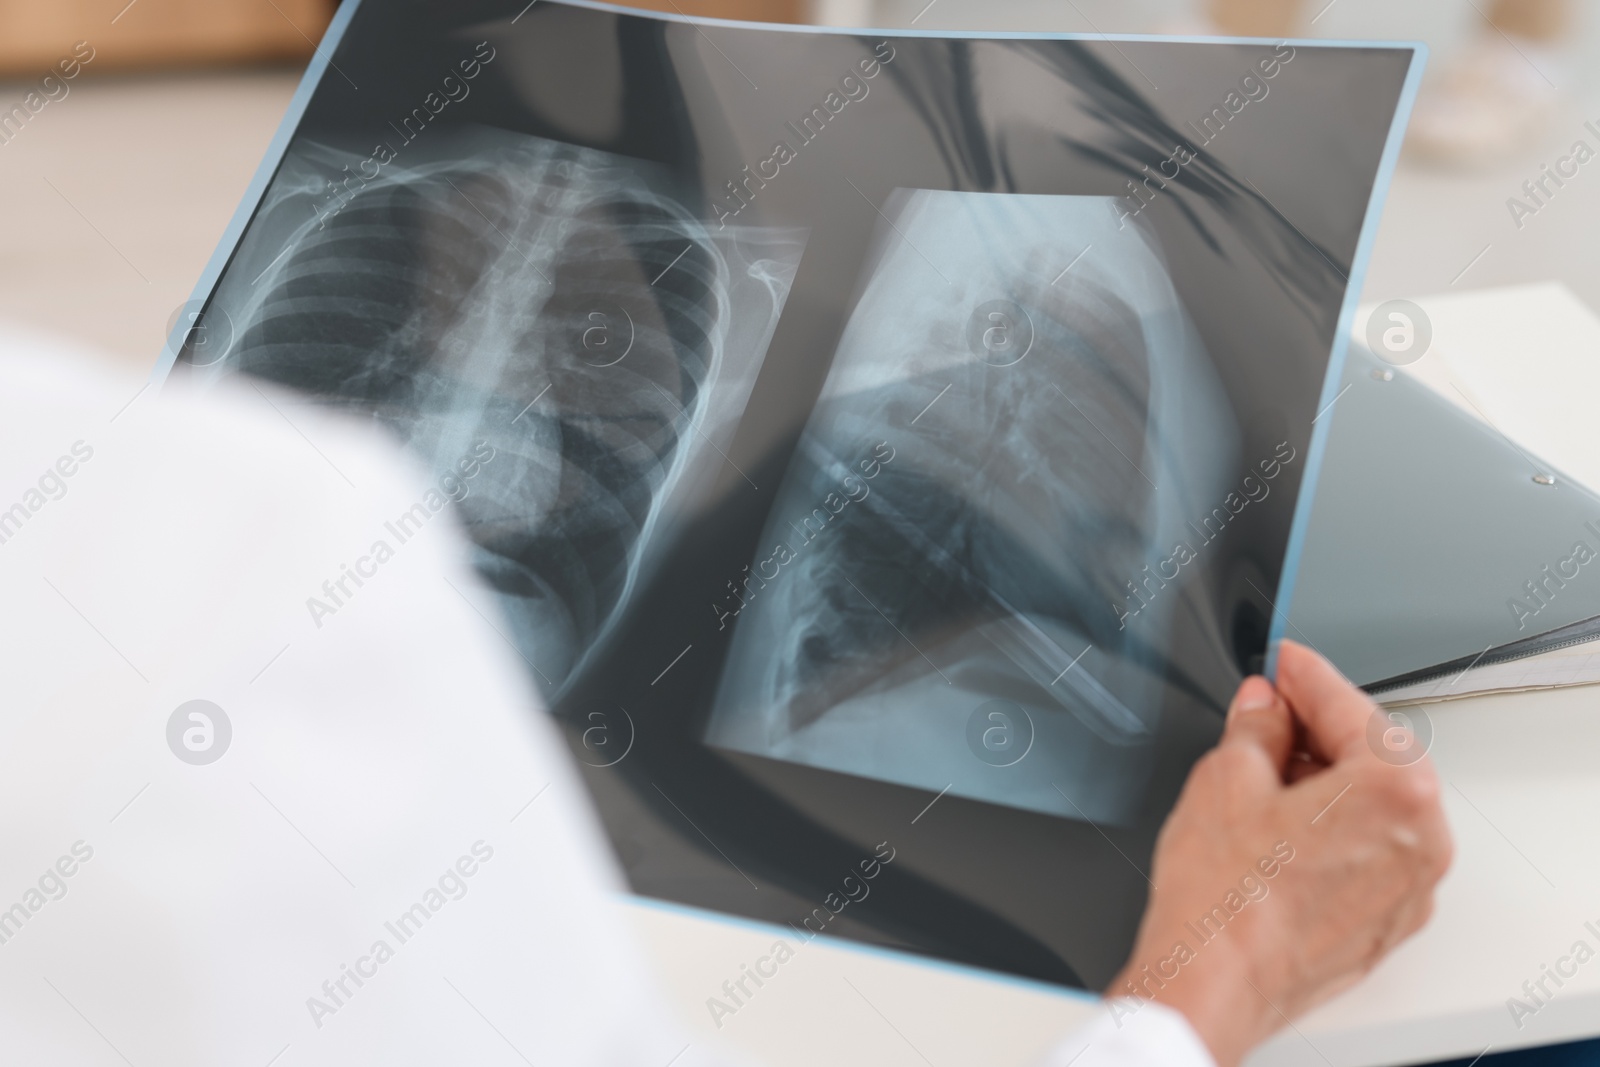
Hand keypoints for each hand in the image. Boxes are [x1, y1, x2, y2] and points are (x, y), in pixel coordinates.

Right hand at [1105, 640, 1452, 1065]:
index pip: (1349, 705)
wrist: (1212, 983)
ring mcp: (1407, 889)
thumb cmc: (1224, 900)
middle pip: (1374, 756)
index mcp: (1396, 793)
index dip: (1304, 675)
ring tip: (1262, 770)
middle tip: (1267, 709)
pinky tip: (1279, 824)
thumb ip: (1257, 727)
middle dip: (1319, 728)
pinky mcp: (1383, 923)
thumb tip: (1266, 706)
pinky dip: (1333, 829)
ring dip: (1326, 779)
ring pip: (1374, 807)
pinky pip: (1369, 853)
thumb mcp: (1227, 778)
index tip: (1284, 661)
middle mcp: (1421, 842)